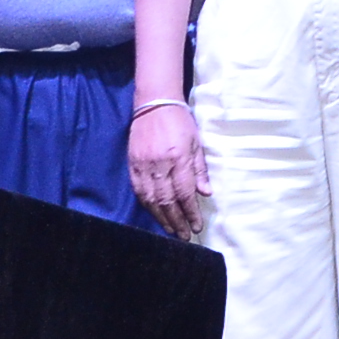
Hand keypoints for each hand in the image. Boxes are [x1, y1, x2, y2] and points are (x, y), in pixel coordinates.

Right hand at [129, 100, 211, 239]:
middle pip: (167, 201)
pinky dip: (148, 206)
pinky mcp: (132, 164)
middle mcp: (159, 164)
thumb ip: (199, 170)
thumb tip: (206, 194)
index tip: (197, 226)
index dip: (190, 212)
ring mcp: (143, 165)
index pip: (185, 193)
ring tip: (172, 230)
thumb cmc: (180, 121)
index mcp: (178, 158)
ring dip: (162, 218)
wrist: (154, 103)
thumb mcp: (196, 143)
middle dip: (177, 221)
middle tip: (185, 235)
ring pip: (151, 200)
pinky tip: (155, 214)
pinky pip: (139, 191)